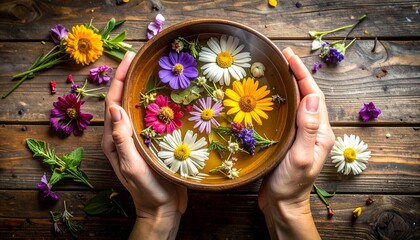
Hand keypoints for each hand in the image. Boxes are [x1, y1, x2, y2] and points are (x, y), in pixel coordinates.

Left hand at [101, 52, 186, 238]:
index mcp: (113, 139)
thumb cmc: (147, 190)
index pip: (113, 102)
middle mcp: (122, 136)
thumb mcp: (133, 165)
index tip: (129, 57)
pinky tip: (164, 95)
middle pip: (122, 100)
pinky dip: (154, 102)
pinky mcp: (150, 142)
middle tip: (139, 57)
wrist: (162, 208)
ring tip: (149, 69)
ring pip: (135, 107)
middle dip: (128, 77)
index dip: (119, 78)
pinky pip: (149, 117)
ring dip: (139, 87)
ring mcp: (136, 139)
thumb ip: (122, 139)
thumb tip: (114, 107)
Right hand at [258, 47, 334, 238]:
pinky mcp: (289, 140)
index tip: (289, 56)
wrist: (282, 205)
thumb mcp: (301, 157)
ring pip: (297, 103)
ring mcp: (301, 135)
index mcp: (320, 132)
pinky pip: (287, 114)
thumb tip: (313, 97)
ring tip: (276, 70)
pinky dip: (280, 100)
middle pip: (307, 95)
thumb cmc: (291, 184)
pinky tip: (269, 96)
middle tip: (281, 56)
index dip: (302, 74)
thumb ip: (309, 128)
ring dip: (288, 84)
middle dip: (296, 74)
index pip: (313, 95)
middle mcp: (313, 131)